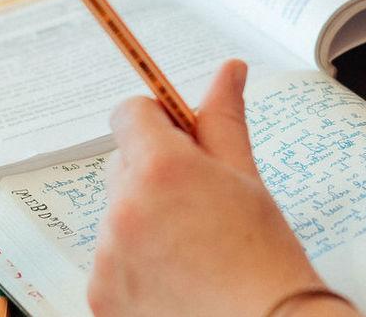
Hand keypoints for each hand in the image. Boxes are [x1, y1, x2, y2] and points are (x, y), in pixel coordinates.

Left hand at [89, 60, 357, 316]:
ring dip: (144, 223)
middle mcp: (123, 208)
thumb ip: (224, 121)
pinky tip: (177, 281)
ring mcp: (107, 256)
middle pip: (122, 166)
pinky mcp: (99, 295)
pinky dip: (134, 268)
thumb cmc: (265, 260)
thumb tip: (228, 71)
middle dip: (154, 176)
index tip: (179, 139)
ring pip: (117, 217)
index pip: (129, 113)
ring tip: (194, 253)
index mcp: (160, 168)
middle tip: (201, 206)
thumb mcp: (246, 181)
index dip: (156, 122)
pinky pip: (109, 262)